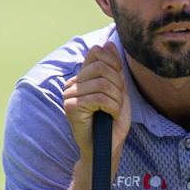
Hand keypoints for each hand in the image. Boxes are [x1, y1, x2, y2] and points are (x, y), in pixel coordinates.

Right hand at [62, 41, 130, 169]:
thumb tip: (107, 43)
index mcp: (83, 77)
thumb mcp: (118, 90)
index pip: (97, 54)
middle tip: (117, 101)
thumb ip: (113, 68)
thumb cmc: (113, 120)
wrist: (108, 145)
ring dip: (116, 99)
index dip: (114, 65)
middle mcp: (73, 83)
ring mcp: (69, 94)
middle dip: (117, 85)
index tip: (120, 83)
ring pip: (102, 84)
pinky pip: (98, 98)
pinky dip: (112, 107)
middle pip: (101, 67)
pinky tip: (110, 115)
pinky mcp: (70, 107)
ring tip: (113, 111)